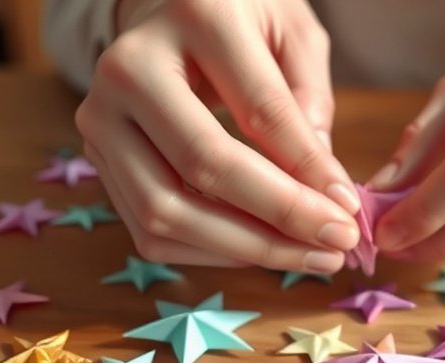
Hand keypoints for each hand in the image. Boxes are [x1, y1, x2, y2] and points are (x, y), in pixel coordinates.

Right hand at [76, 0, 359, 272]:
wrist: (163, 9)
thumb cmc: (241, 19)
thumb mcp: (293, 32)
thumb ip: (310, 102)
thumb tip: (323, 191)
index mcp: (195, 16)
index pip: (260, 110)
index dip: (308, 169)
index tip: (348, 209)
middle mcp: (130, 66)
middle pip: (204, 164)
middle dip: (279, 217)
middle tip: (336, 245)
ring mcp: (101, 116)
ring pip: (166, 211)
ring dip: (246, 248)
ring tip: (307, 257)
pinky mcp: (95, 158)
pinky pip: (150, 231)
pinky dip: (211, 253)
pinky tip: (261, 249)